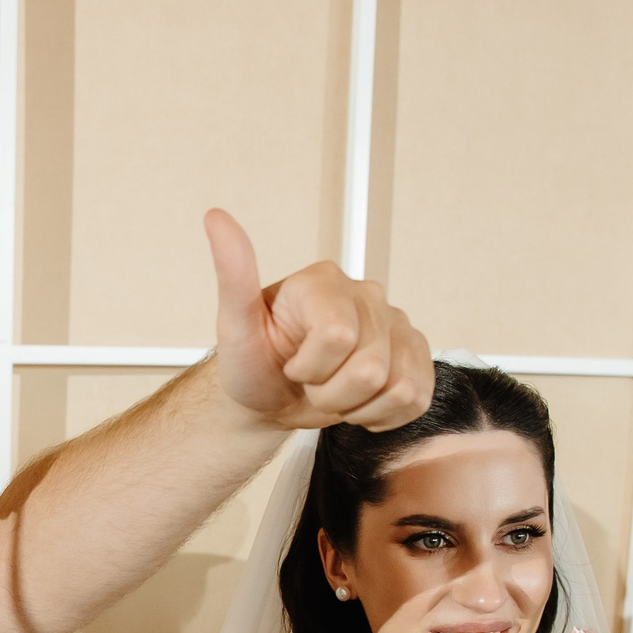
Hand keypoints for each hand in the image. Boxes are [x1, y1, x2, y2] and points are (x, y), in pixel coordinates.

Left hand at [205, 209, 430, 431]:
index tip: (290, 364)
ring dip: (357, 406)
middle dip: (331, 393)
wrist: (268, 397)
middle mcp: (366, 296)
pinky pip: (417, 398)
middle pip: (369, 369)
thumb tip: (216, 218)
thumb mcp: (233, 325)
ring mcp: (395, 325)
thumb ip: (233, 273)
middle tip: (310, 382)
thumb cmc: (252, 362)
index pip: (338, 336)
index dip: (310, 368)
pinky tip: (358, 401)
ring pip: (397, 388)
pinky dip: (383, 415)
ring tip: (333, 390)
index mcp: (324, 282)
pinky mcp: (414, 354)